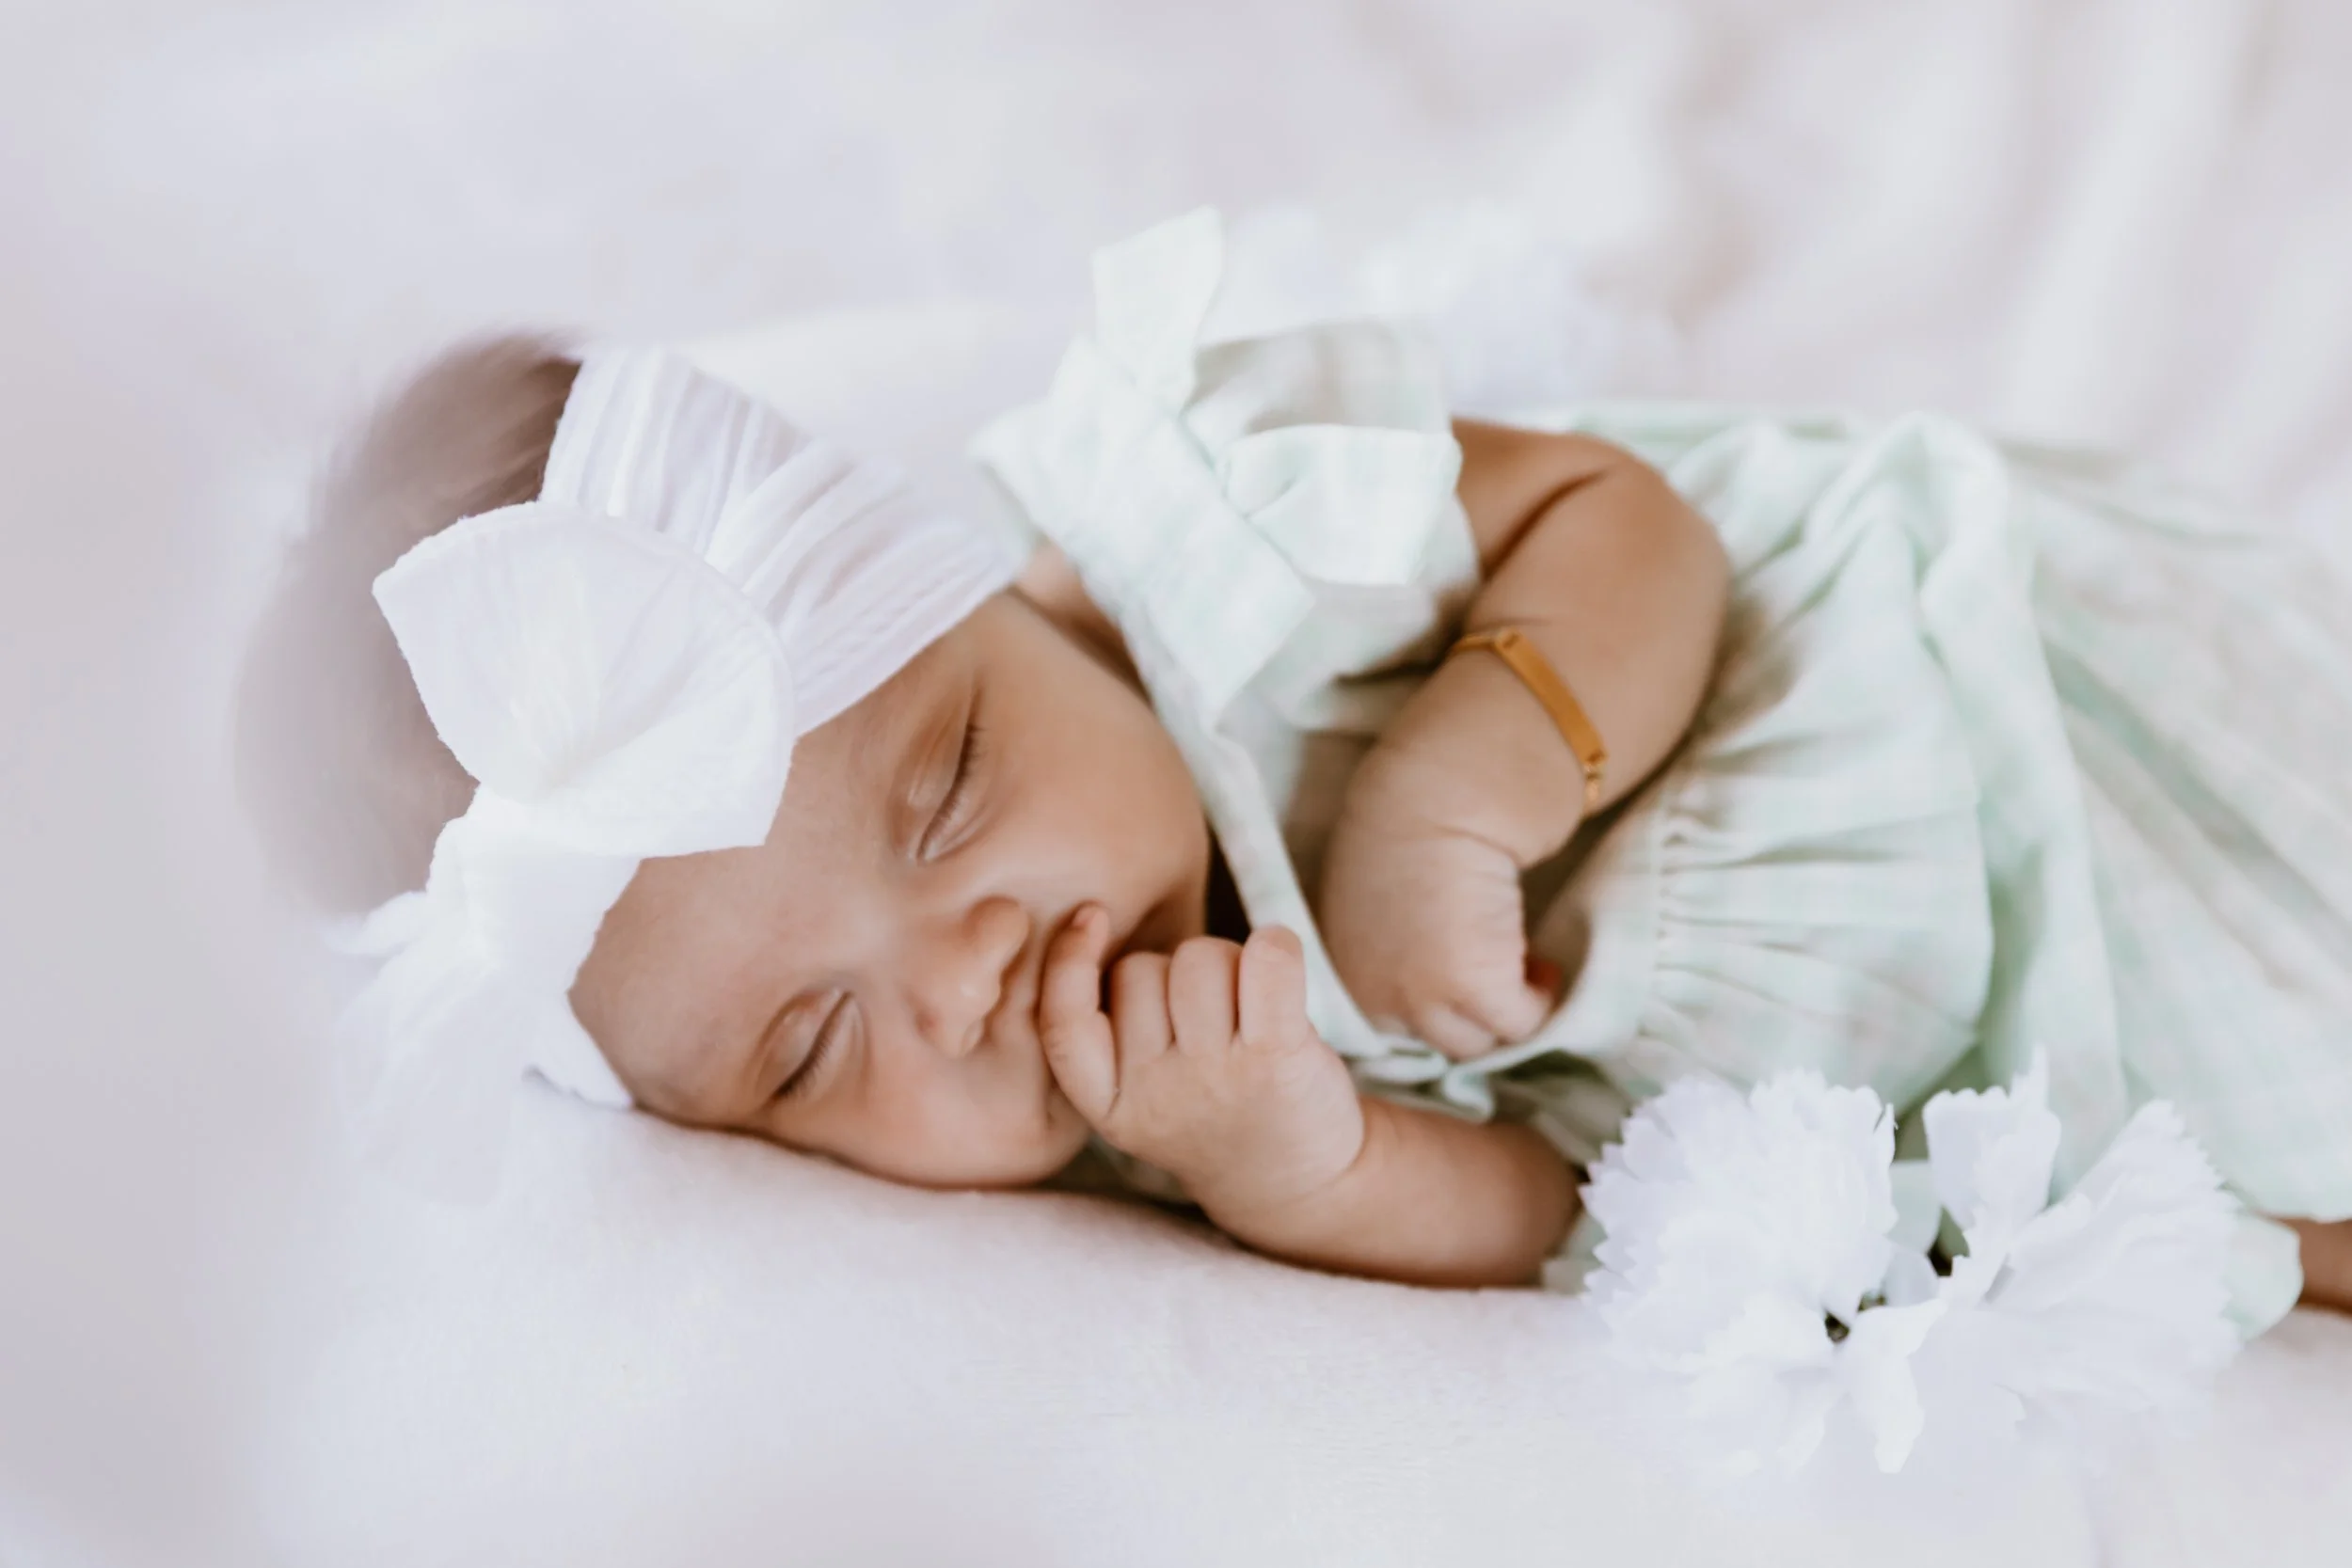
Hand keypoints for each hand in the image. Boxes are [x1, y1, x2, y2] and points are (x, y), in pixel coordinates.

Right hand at [1037, 909, 1365, 1224]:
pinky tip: (1279, 955)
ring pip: (1198, 957)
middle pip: (1142, 969)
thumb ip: (1113, 1029)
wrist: (1295, 1180)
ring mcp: (1217, 1077)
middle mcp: (1158, 1095)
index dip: (1067, 964)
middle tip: (1207, 1020)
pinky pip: (1267, 964)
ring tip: (1244, 1012)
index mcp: (1113, 1106)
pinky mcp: (1278, 1059)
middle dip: (1172, 973)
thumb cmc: (1210, 1113)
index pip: (1066, 1027)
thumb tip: (1092, 917)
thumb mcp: (1139, 1096)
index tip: (1090, 917)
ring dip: (1226, 963)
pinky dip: (1275, 945)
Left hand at [1317, 745, 1561, 1061]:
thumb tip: (1429, 971)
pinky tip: (1545, 964)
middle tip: (1504, 974)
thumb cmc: (1405, 829)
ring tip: (1528, 969)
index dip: (1439, 1004)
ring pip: (1482, 1039)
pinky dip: (1540, 998)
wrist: (1436, 797)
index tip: (1463, 976)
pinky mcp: (1478, 987)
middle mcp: (1378, 999)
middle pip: (1441, 1040)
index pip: (1398, 1027)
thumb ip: (1390, 949)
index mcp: (1348, 977)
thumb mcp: (1375, 905)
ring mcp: (1425, 999)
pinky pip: (1522, 1020)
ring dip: (1507, 1011)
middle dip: (1474, 1015)